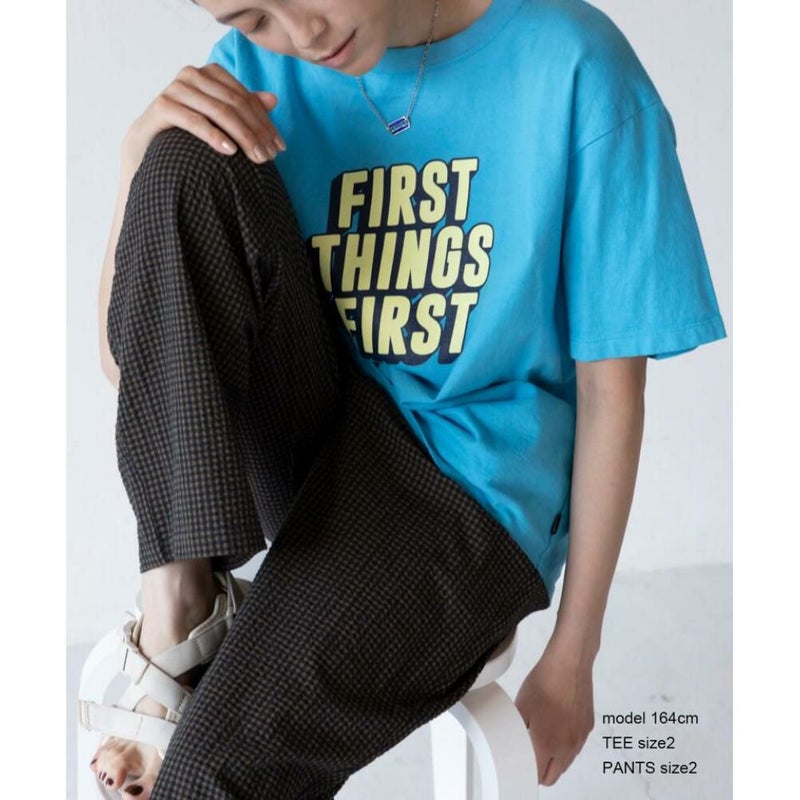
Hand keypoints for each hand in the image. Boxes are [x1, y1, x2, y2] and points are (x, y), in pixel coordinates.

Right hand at [122, 63, 283, 170]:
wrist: (148, 145)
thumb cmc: (188, 133)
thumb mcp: (219, 121)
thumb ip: (244, 108)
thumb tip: (274, 99)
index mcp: (210, 73)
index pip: (246, 98)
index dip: (265, 123)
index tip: (279, 148)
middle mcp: (193, 75)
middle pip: (235, 104)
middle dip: (257, 132)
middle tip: (270, 158)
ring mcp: (176, 88)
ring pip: (219, 111)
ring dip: (242, 137)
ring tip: (257, 159)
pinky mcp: (162, 105)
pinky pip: (194, 120)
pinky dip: (214, 136)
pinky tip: (230, 151)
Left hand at [514, 643, 594, 785]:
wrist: (568, 664)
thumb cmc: (545, 681)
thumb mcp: (521, 706)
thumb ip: (519, 730)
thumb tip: (515, 740)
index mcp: (548, 745)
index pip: (541, 777)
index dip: (530, 772)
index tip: (524, 764)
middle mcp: (567, 746)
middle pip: (555, 775)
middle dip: (543, 770)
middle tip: (532, 754)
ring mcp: (580, 738)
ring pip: (568, 761)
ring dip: (556, 758)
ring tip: (544, 735)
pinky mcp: (588, 727)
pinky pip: (577, 745)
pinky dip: (568, 743)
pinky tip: (558, 724)